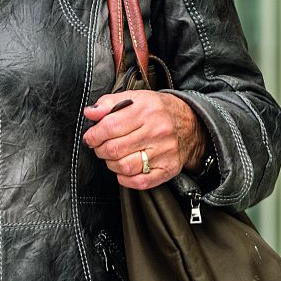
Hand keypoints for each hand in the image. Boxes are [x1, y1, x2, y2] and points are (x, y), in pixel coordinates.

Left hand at [82, 91, 206, 190]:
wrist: (190, 123)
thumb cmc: (157, 111)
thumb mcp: (134, 98)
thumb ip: (109, 103)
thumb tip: (90, 112)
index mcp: (146, 110)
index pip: (109, 127)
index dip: (94, 135)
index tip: (91, 137)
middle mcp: (157, 131)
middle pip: (115, 149)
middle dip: (100, 150)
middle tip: (101, 147)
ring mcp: (164, 152)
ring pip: (125, 167)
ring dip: (111, 164)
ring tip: (114, 157)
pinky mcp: (168, 168)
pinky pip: (140, 182)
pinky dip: (126, 179)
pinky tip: (125, 170)